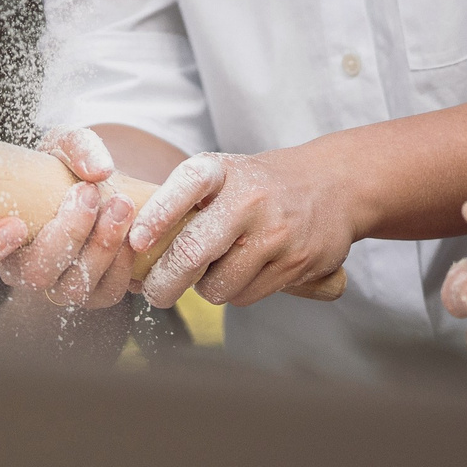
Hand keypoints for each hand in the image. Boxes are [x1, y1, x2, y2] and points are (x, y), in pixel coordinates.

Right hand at [0, 129, 138, 311]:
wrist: (97, 187)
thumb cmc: (61, 166)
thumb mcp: (62, 144)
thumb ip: (78, 146)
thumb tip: (99, 171)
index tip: (14, 223)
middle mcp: (16, 267)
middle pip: (32, 274)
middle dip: (65, 235)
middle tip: (87, 194)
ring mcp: (53, 285)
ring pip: (70, 288)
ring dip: (100, 247)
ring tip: (121, 206)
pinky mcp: (90, 293)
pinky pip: (104, 294)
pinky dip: (121, 264)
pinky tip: (131, 233)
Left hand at [130, 146, 354, 308]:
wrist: (332, 184)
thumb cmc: (258, 185)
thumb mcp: (222, 175)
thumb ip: (184, 203)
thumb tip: (135, 252)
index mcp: (222, 171)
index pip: (185, 187)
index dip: (156, 215)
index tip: (136, 242)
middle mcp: (248, 199)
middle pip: (193, 252)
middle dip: (164, 282)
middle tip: (153, 294)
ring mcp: (275, 232)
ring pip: (218, 285)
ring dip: (206, 289)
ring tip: (211, 273)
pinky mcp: (296, 262)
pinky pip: (246, 295)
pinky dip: (235, 292)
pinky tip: (242, 273)